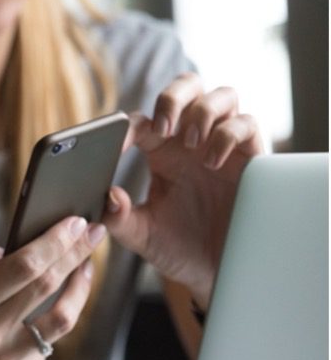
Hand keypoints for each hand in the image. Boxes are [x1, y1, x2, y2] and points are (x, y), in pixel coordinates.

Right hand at [0, 219, 105, 359]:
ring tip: (85, 267)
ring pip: (62, 319)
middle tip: (94, 232)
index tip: (75, 222)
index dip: (54, 241)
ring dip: (79, 288)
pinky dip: (52, 320)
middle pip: (48, 286)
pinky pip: (46, 344)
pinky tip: (49, 307)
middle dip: (76, 253)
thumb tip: (6, 249)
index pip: (23, 266)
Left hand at [104, 74, 262, 307]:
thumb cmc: (178, 248)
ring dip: (202, 111)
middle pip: (187, 86)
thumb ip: (119, 219)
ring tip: (190, 144)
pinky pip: (246, 123)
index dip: (126, 127)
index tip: (117, 146)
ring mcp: (222, 144)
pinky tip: (212, 162)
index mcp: (160, 152)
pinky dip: (228, 134)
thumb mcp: (142, 236)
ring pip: (220, 95)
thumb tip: (108, 196)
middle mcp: (191, 141)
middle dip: (173, 96)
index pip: (141, 122)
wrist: (216, 272)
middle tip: (164, 127)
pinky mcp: (251, 156)